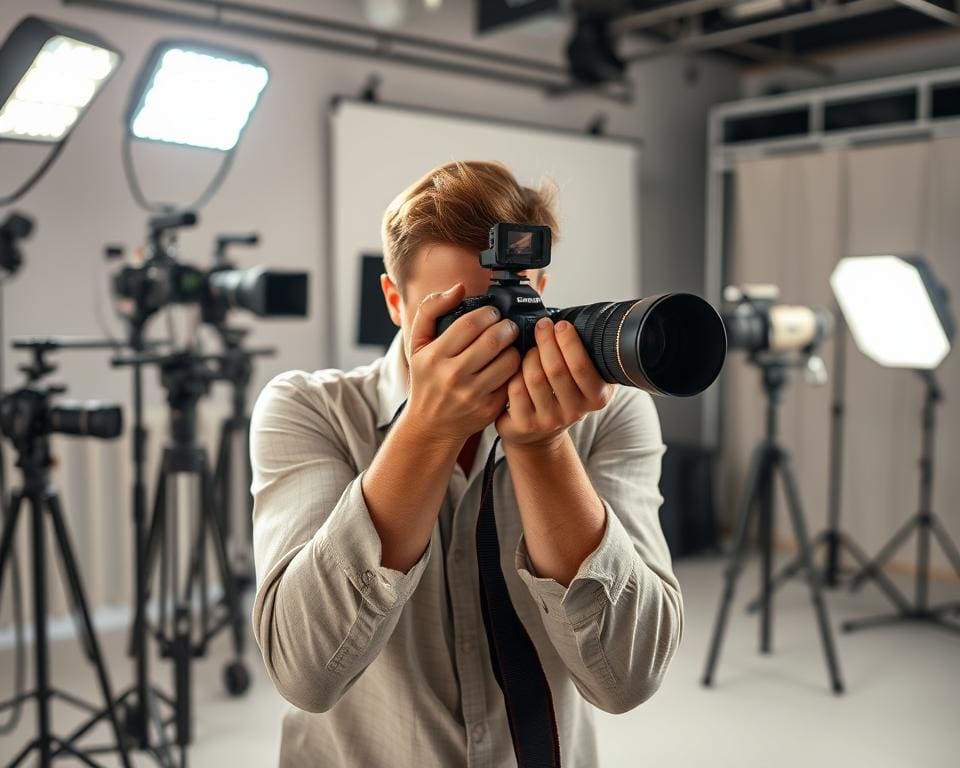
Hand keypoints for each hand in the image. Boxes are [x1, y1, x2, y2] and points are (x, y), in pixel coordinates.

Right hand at [403, 283, 521, 445]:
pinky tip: (508, 365)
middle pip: (493, 340)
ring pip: (509, 360)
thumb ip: (431, 310)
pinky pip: (513, 381)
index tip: (492, 313)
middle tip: (506, 326)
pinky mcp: (489, 408)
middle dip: (506, 327)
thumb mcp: (417, 344)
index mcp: (434, 356)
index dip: (488, 313)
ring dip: (514, 347)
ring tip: (509, 344)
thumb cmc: (426, 380)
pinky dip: (516, 369)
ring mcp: (472, 395)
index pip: (470, 324)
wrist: (431, 425)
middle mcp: (453, 376)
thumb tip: (458, 288)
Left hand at [496, 317, 614, 450]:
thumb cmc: (561, 396)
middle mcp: (575, 412)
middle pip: (556, 369)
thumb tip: (569, 324)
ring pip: (535, 377)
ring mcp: (549, 420)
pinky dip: (515, 372)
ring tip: (531, 348)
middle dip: (547, 341)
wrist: (539, 433)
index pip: (582, 367)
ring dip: (530, 355)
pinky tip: (517, 367)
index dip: (570, 342)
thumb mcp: (583, 379)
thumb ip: (585, 356)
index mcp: (596, 397)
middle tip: (542, 326)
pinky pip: (516, 389)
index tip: (561, 325)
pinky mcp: (525, 424)